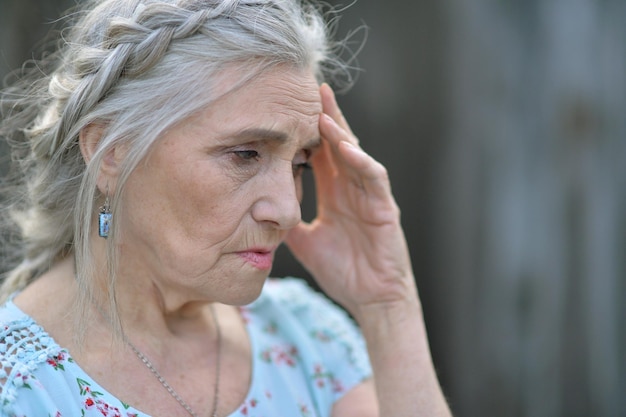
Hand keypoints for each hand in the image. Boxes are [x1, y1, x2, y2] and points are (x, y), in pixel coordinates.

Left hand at [285, 84, 417, 317]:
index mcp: (336, 194)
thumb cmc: (344, 272)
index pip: (321, 155)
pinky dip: (361, 161)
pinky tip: (346, 147)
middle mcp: (352, 189)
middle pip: (339, 145)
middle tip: (309, 91)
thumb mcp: (307, 243)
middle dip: (325, 118)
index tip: (288, 110)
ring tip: (323, 111)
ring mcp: (370, 196)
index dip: (307, 132)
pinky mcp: (384, 208)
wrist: (371, 300)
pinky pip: (374, 178)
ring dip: (341, 133)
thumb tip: (262, 211)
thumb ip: (289, 223)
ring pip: (356, 155)